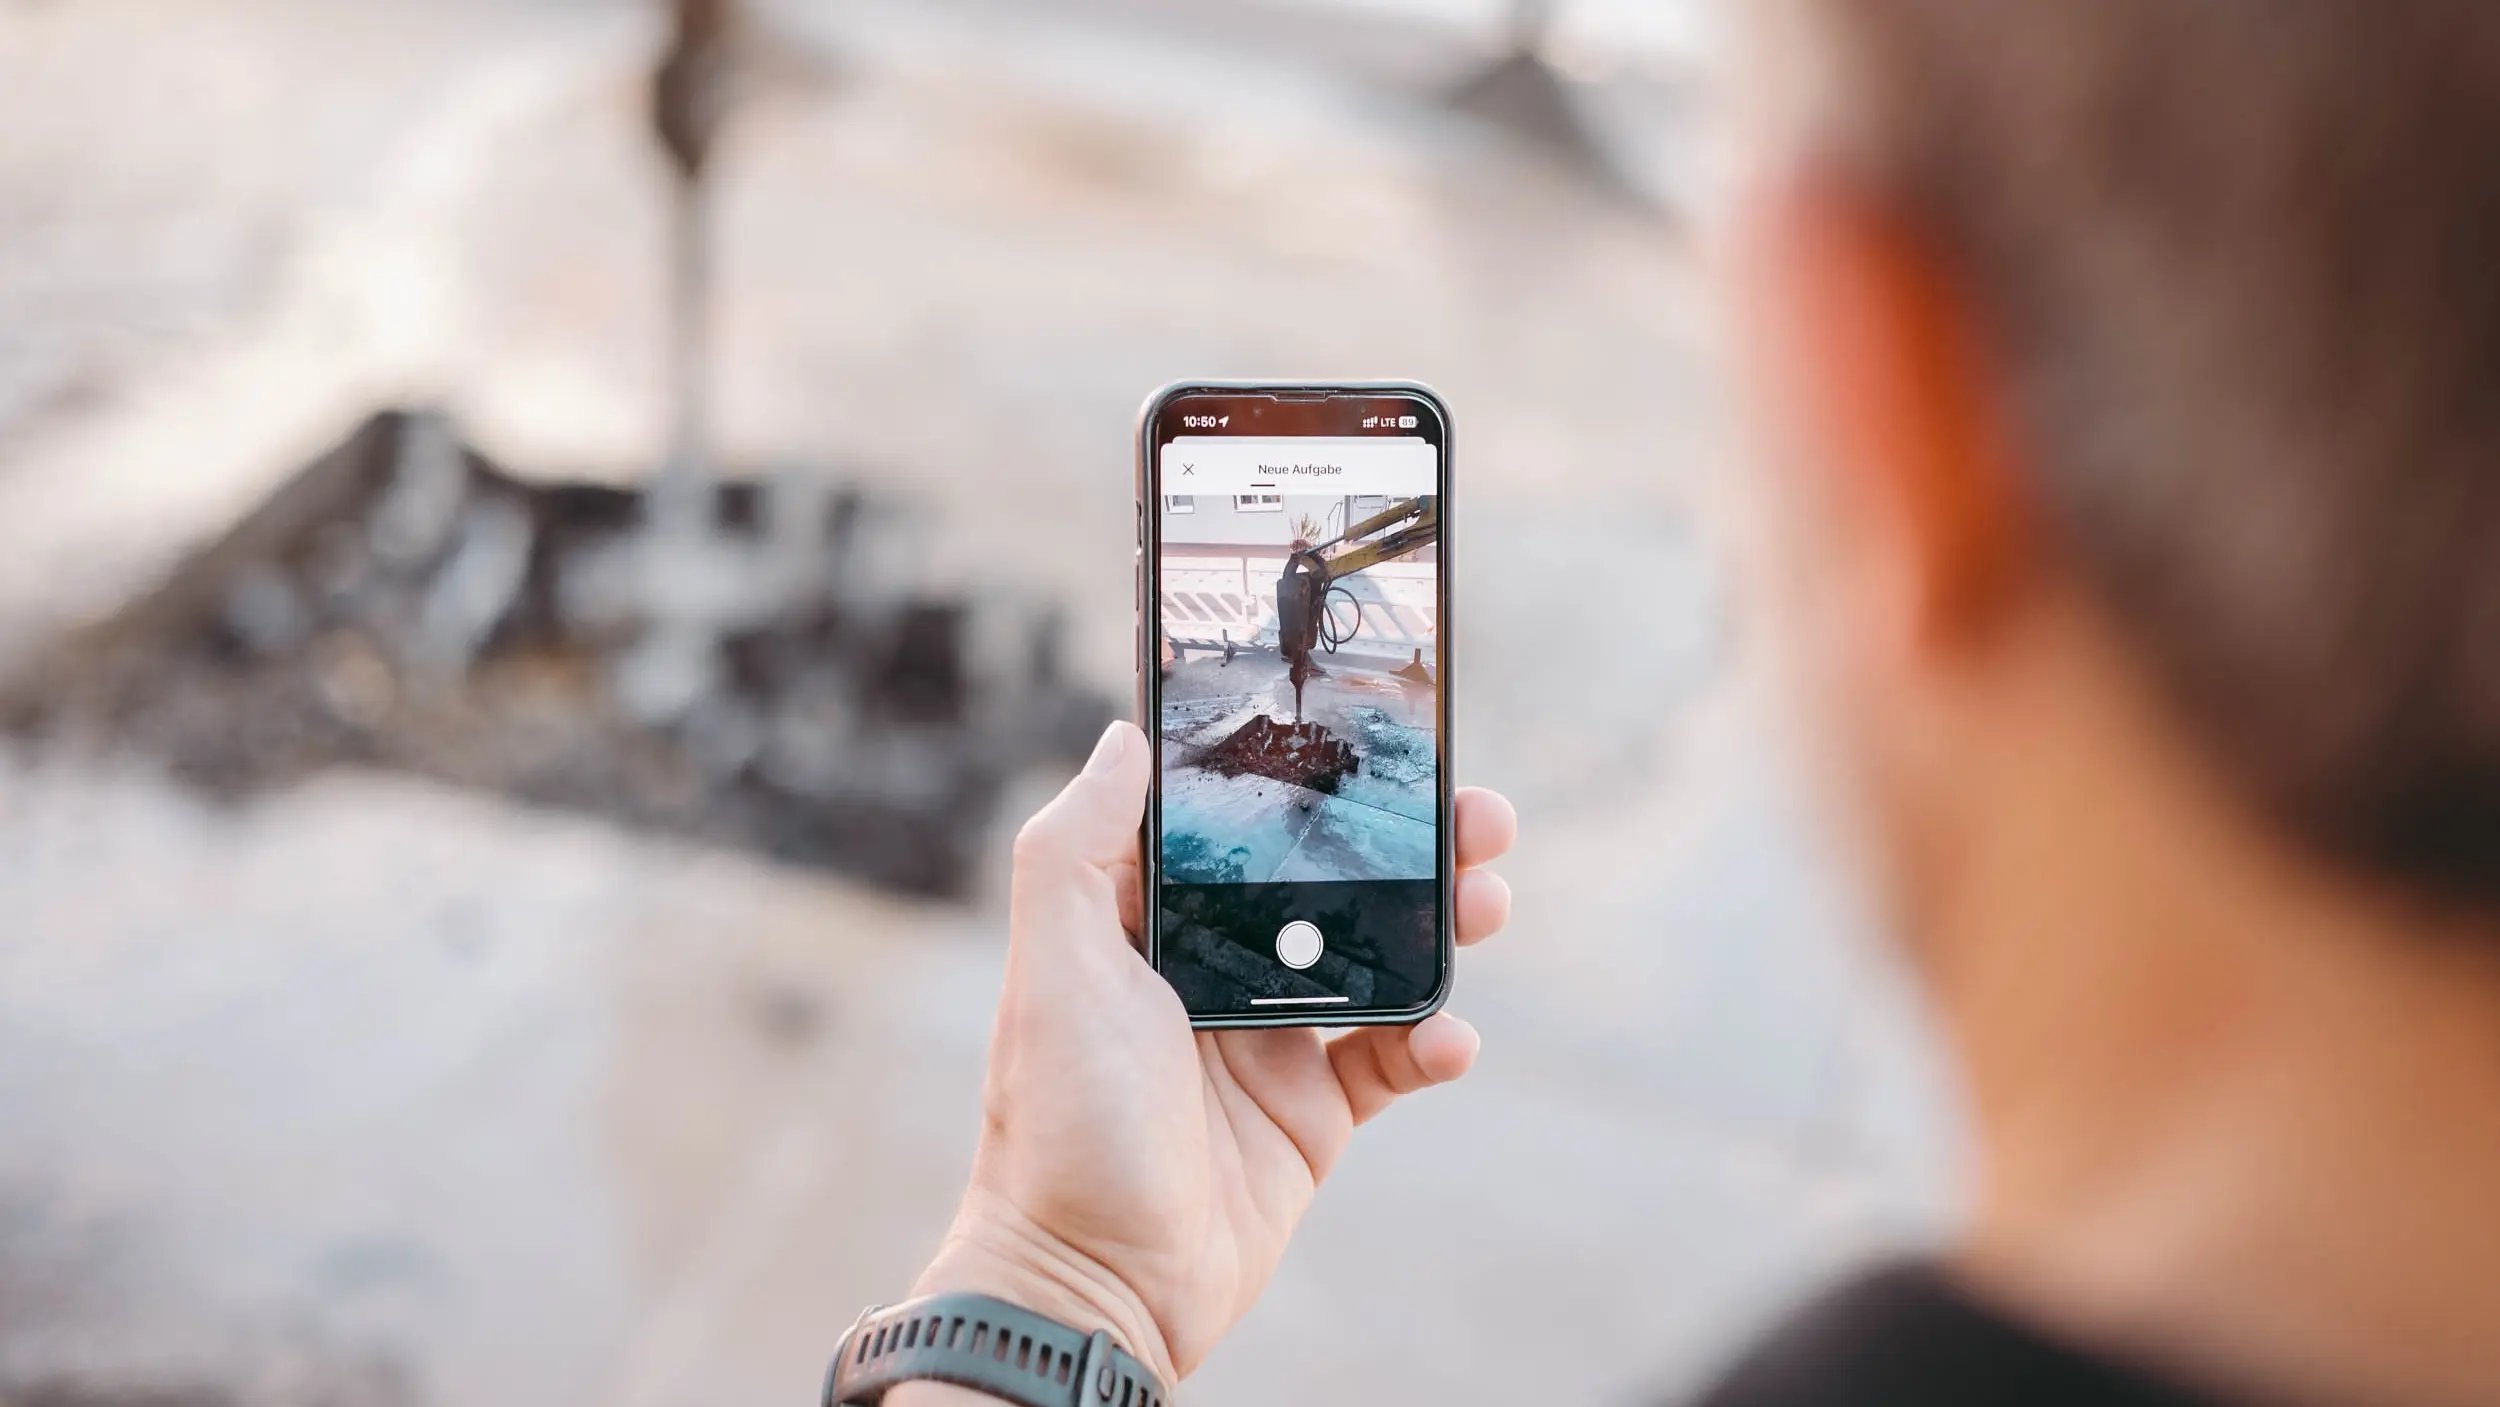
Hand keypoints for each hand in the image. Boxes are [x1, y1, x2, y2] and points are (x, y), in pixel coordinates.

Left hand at [903, 720, 1517, 1391]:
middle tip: (1477, 814)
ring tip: (1489, 904)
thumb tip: (1126, 735)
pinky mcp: (1311, 1114)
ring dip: (1442, 924)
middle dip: (1408, 842)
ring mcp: (1268, 1040)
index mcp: (1148, 921)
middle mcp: (1210, 969)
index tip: (1371, 732)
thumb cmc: (1057, 1124)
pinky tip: (1449, 1037)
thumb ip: (1075, 845)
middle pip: (1328, 878)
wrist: (1092, 1284)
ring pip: (1376, 955)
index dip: (1305, 774)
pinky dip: (1434, 1042)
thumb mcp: (1053, 965)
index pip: (1237, 821)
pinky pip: (1393, 1060)